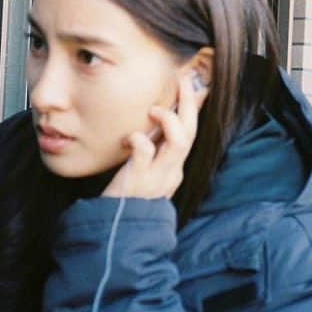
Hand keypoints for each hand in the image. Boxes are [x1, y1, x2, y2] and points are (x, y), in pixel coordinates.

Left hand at [102, 72, 205, 199]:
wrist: (119, 230)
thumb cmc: (128, 198)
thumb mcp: (147, 173)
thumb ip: (152, 152)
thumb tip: (152, 124)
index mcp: (174, 168)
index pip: (190, 133)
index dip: (192, 107)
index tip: (189, 85)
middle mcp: (172, 171)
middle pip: (190, 132)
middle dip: (189, 104)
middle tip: (184, 81)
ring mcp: (158, 176)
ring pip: (179, 142)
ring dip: (169, 120)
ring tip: (155, 110)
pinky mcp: (139, 179)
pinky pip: (145, 152)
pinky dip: (139, 138)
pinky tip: (129, 137)